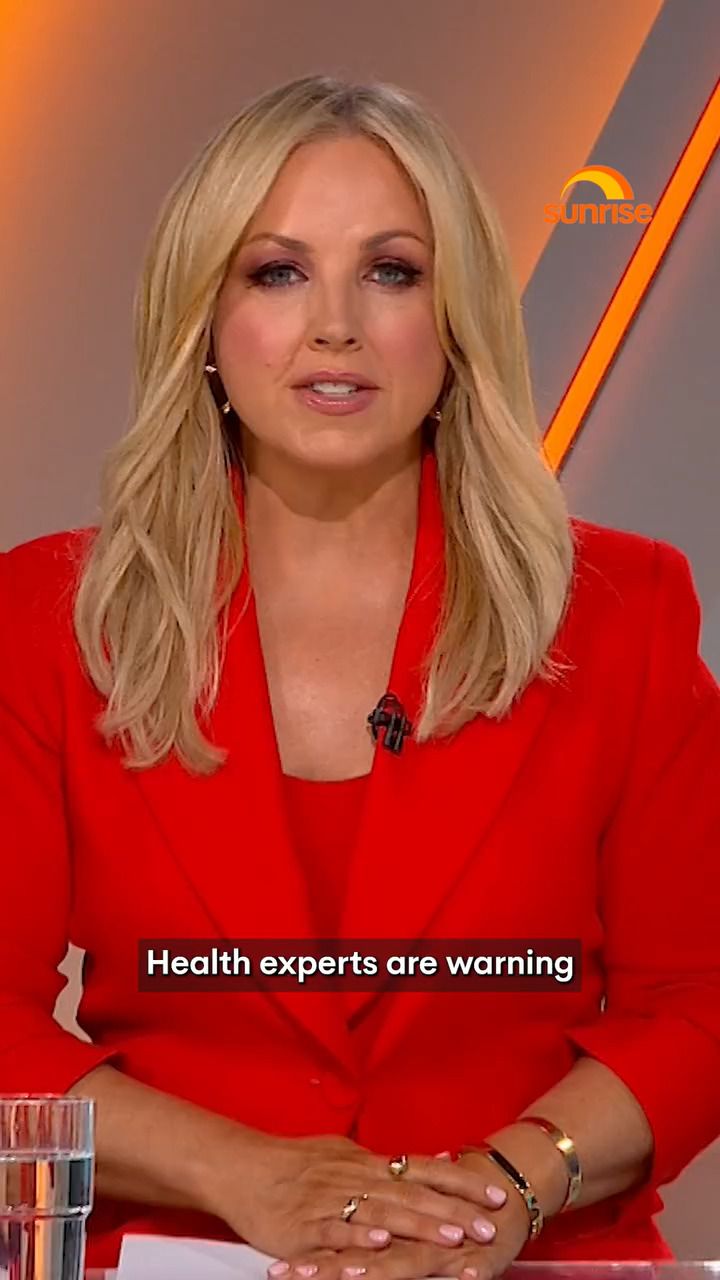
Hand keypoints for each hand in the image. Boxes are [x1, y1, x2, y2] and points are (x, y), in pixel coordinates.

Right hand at [208, 1131, 506, 1261]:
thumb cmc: (295, 1164)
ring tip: (451, 1237)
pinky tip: (381, 1242)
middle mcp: (356, 1179)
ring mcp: (332, 1203)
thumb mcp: (347, 1154)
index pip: (425, 1171)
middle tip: (488, 1226)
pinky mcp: (306, 1227)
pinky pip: (337, 1231)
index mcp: (367, 1164)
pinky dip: (360, 1235)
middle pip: (412, 1194)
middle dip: (453, 1212)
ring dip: (419, 1225)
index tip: (497, 1194)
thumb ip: (390, 1163)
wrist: (242, 1168)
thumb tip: (435, 1160)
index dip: (462, 1184)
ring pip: (382, 1213)